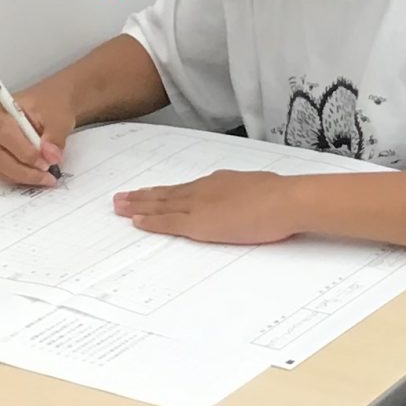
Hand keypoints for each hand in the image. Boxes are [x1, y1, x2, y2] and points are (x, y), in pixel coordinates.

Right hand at [0, 86, 76, 186]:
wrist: (50, 105)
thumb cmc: (50, 105)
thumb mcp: (59, 116)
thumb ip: (55, 136)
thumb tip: (50, 156)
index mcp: (0, 111)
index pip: (6, 135)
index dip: (26, 153)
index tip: (47, 163)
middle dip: (25, 171)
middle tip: (49, 176)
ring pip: (0, 168)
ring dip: (24, 177)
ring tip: (46, 178)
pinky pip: (3, 173)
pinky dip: (20, 178)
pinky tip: (37, 176)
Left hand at [114, 170, 298, 243]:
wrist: (285, 200)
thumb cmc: (282, 196)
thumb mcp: (262, 189)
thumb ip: (249, 195)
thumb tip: (250, 200)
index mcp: (220, 182)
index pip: (186, 189)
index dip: (166, 191)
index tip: (151, 192)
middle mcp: (204, 190)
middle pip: (166, 194)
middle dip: (142, 196)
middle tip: (121, 197)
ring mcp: (199, 205)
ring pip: (160, 205)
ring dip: (138, 206)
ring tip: (119, 206)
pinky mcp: (198, 223)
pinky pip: (167, 223)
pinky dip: (150, 222)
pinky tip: (136, 222)